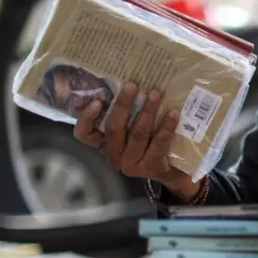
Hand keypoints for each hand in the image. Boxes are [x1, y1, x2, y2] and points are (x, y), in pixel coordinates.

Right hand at [73, 82, 200, 200]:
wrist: (170, 171)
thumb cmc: (148, 145)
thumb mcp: (131, 131)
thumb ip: (124, 115)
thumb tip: (125, 85)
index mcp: (104, 144)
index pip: (84, 134)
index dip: (87, 118)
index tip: (97, 101)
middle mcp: (114, 156)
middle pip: (114, 128)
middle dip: (123, 105)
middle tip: (132, 86)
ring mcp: (132, 164)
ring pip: (138, 134)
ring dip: (147, 112)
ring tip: (155, 95)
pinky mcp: (151, 167)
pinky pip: (158, 143)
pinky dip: (166, 126)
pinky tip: (173, 113)